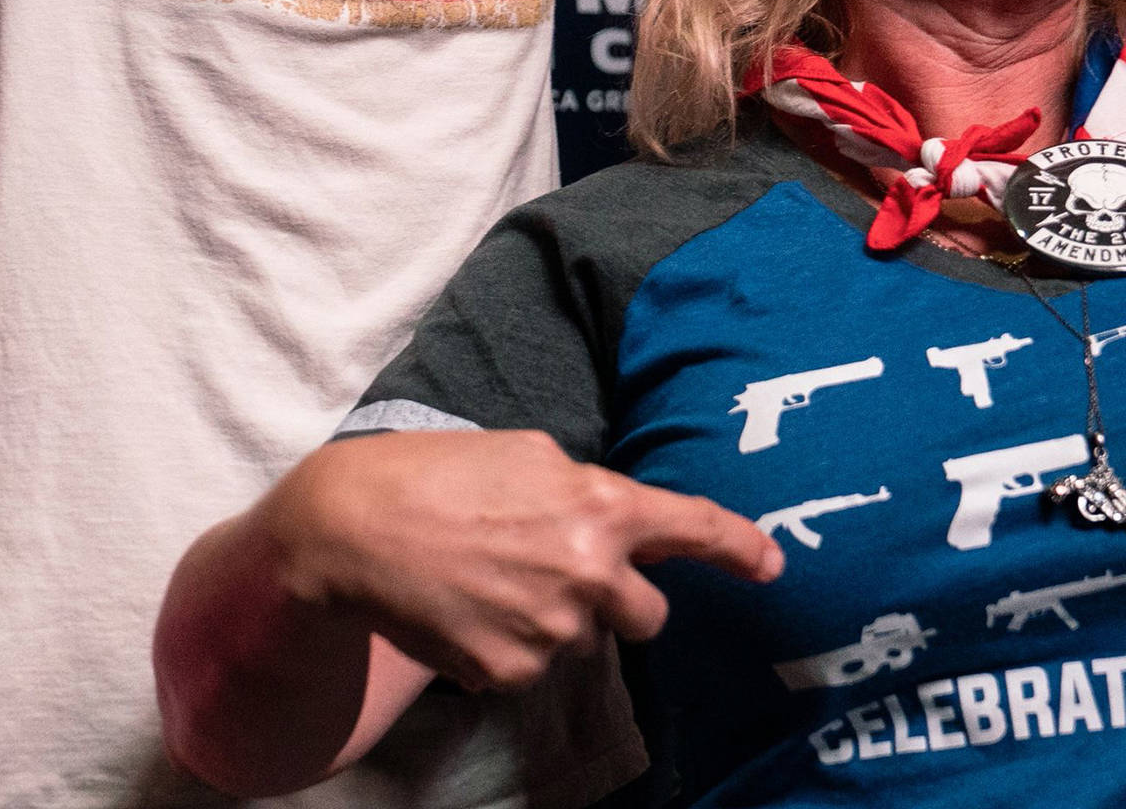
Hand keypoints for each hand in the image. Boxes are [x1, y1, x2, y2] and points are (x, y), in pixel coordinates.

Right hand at [264, 429, 781, 692]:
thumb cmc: (439, 474)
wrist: (352, 528)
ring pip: (582, 640)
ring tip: (492, 579)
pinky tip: (469, 608)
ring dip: (553, 620)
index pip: (694, 528)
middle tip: (564, 575)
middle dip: (622, 602)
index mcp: (602, 506)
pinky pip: (531, 666)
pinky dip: (507, 645)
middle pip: (649, 615)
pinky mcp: (509, 671)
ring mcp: (551, 629)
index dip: (742, 548)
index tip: (773, 565)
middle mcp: (590, 572)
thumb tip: (617, 517)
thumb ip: (588, 489)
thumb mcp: (531, 455)